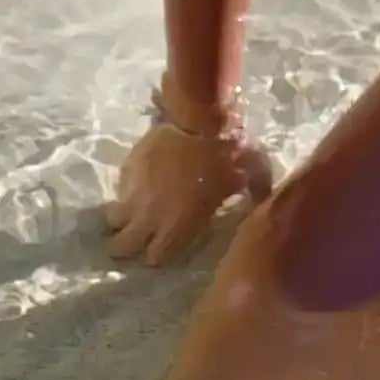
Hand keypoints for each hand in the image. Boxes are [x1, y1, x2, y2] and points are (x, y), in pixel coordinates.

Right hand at [105, 118, 272, 266]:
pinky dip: (127, 188)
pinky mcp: (127, 169)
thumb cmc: (229, 154)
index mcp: (176, 228)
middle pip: (121, 247)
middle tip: (136, 236)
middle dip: (126, 245)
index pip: (155, 258)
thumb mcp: (252, 176)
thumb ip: (256, 194)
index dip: (158, 254)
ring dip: (121, 218)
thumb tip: (266, 201)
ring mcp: (133, 193)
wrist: (202, 121)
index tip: (163, 247)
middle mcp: (149, 218)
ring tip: (130, 212)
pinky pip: (120, 186)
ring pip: (113, 219)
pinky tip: (139, 181)